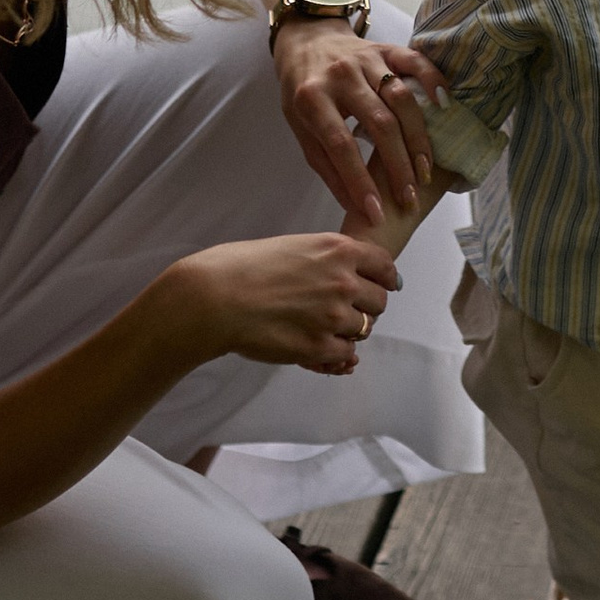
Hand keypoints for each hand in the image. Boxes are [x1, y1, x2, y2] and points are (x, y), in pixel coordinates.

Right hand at [162, 229, 400, 377]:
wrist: (215, 297)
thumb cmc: (242, 267)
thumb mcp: (294, 245)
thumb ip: (326, 259)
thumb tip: (346, 274)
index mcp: (338, 250)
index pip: (385, 266)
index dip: (385, 278)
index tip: (384, 285)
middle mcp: (343, 281)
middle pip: (379, 301)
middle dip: (365, 307)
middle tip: (343, 310)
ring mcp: (334, 315)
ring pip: (363, 329)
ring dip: (347, 331)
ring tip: (322, 328)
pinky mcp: (319, 346)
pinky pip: (345, 354)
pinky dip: (335, 354)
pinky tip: (318, 348)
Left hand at [272, 22, 441, 230]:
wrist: (306, 43)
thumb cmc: (303, 94)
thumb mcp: (301, 130)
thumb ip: (327, 167)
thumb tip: (356, 206)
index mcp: (312, 99)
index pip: (341, 145)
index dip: (360, 181)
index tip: (377, 212)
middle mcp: (341, 76)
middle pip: (380, 124)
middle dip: (398, 166)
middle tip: (410, 198)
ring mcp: (366, 59)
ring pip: (401, 99)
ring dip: (418, 138)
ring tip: (425, 170)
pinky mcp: (386, 48)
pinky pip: (415, 62)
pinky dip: (433, 81)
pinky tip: (444, 106)